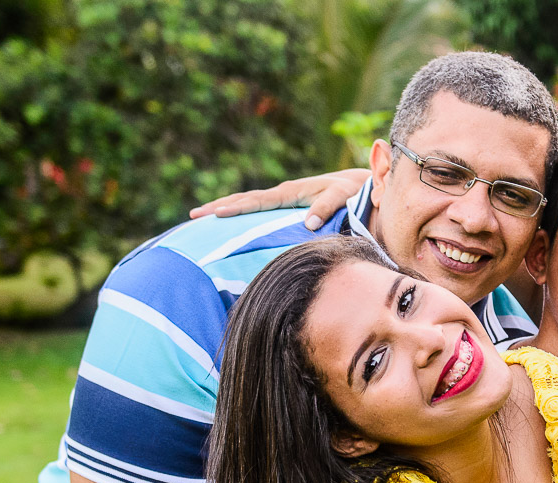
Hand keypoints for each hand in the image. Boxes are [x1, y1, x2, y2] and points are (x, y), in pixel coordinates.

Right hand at [189, 169, 371, 224]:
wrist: (363, 184)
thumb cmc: (355, 191)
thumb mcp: (344, 196)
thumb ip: (327, 206)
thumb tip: (308, 223)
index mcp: (293, 191)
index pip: (258, 200)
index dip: (237, 208)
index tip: (215, 214)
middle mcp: (284, 193)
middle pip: (245, 199)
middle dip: (219, 207)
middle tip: (194, 216)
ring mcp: (284, 198)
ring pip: (248, 202)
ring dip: (224, 209)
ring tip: (199, 217)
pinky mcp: (286, 205)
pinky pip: (259, 209)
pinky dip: (240, 213)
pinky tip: (227, 222)